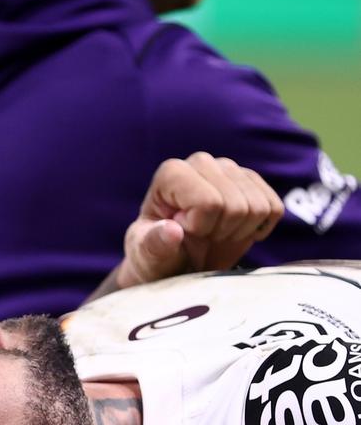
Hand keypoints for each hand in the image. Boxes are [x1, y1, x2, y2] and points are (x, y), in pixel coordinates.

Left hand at [116, 152, 283, 286]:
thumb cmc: (159, 257)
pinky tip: (234, 231)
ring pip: (259, 206)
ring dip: (240, 231)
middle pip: (237, 205)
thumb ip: (155, 246)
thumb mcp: (149, 258)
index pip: (209, 202)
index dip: (201, 227)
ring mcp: (229, 169)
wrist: (179, 262)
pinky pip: (274, 207)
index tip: (184, 232)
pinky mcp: (252, 181)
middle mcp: (201, 162)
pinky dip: (259, 228)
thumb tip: (172, 231)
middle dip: (221, 231)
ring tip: (215, 233)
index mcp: (171, 173)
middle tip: (201, 236)